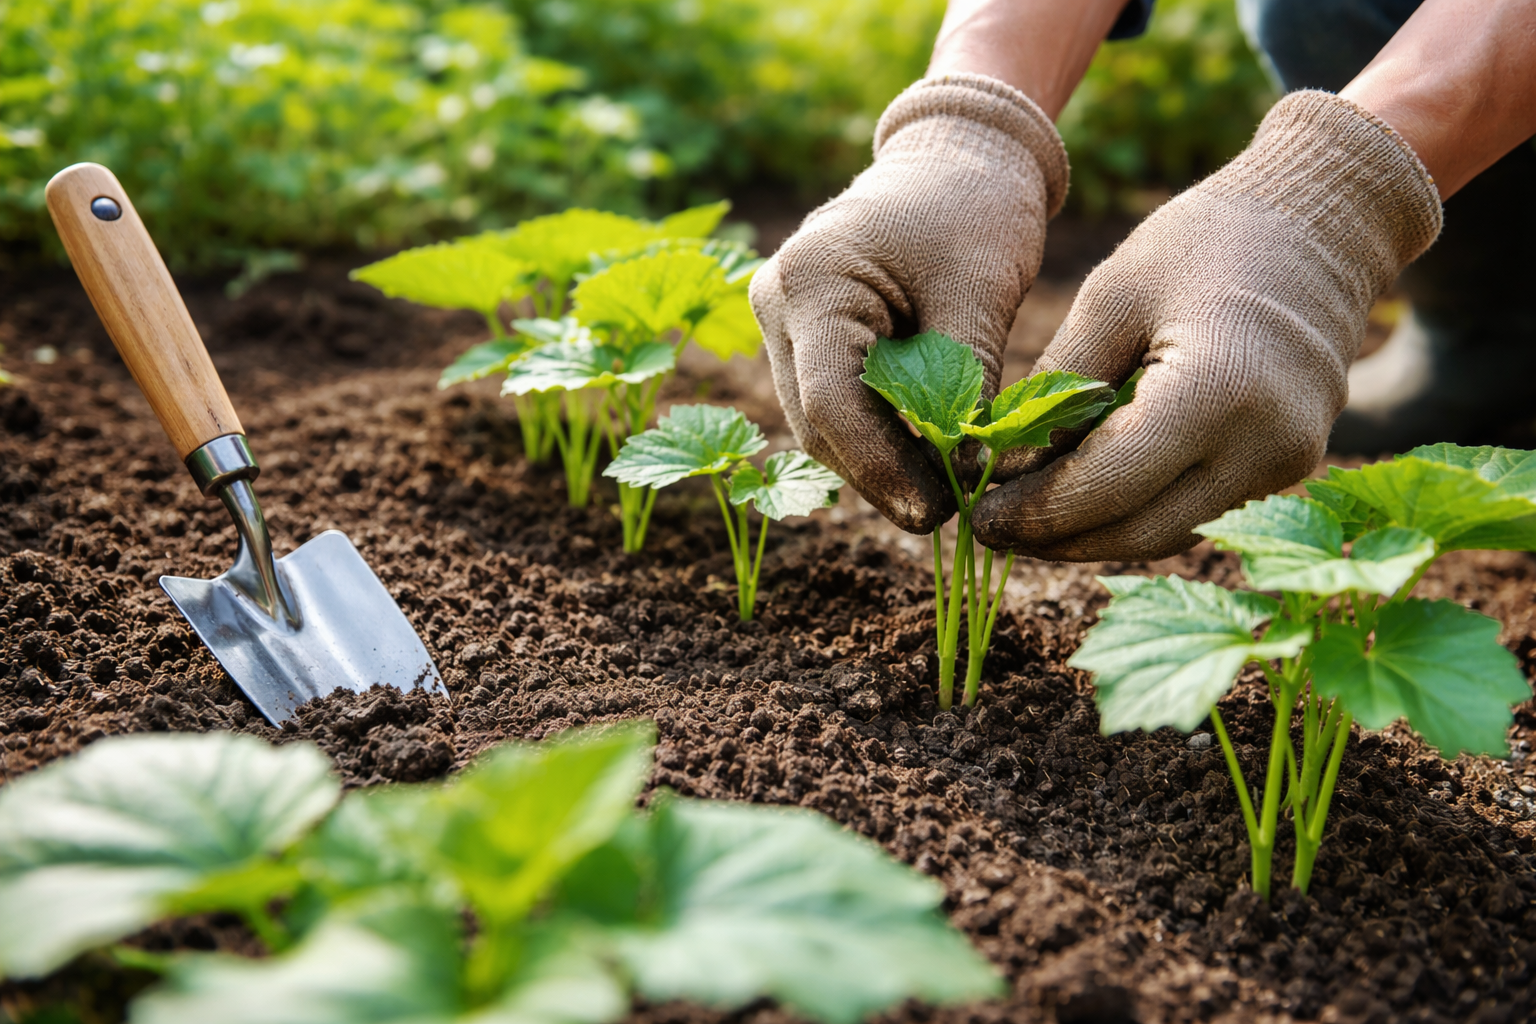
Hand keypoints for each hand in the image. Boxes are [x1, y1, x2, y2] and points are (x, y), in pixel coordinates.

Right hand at [750, 73, 1067, 532]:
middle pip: (817, 422)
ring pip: (820, 422)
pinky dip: (877, 434)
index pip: (831, 401)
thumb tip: (967, 472)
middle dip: (880, 475)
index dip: (880, 467)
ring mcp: (782, 320)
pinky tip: (925, 458)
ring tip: (943, 491)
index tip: (936, 510)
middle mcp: (777, 301)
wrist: (959, 153)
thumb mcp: (981, 290)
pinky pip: (833, 403)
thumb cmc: (974, 205)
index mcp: (811, 280)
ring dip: (877, 462)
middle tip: (947, 514)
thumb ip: (967, 381)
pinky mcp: (804, 334)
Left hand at [972, 91, 1442, 561]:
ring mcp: (1288, 462)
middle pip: (1140, 530)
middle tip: (992, 530)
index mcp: (1217, 391)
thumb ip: (1059, 386)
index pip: (1108, 485)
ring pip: (1170, 530)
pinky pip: (1200, 507)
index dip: (1038, 511)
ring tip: (1027, 521)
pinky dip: (1140, 509)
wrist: (1323, 222)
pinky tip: (1086, 498)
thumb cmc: (1207, 240)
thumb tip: (1009, 467)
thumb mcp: (1111, 295)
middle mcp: (1264, 444)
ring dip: (1096, 534)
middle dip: (1060, 539)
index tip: (980, 516)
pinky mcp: (1291, 465)